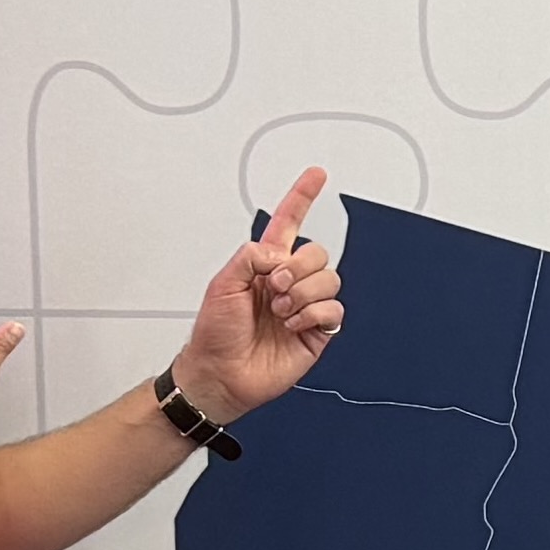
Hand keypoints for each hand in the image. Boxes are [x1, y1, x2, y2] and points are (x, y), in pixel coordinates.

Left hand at [170, 169, 344, 421]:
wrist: (222, 374)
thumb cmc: (214, 334)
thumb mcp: (221, 283)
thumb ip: (250, 256)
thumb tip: (280, 255)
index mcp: (264, 265)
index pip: (288, 222)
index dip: (302, 198)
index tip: (316, 176)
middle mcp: (288, 282)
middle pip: (317, 253)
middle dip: (297, 268)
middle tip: (273, 287)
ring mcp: (304, 306)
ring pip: (330, 280)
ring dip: (302, 294)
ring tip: (280, 312)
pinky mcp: (317, 331)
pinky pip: (334, 310)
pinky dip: (313, 315)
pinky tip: (293, 325)